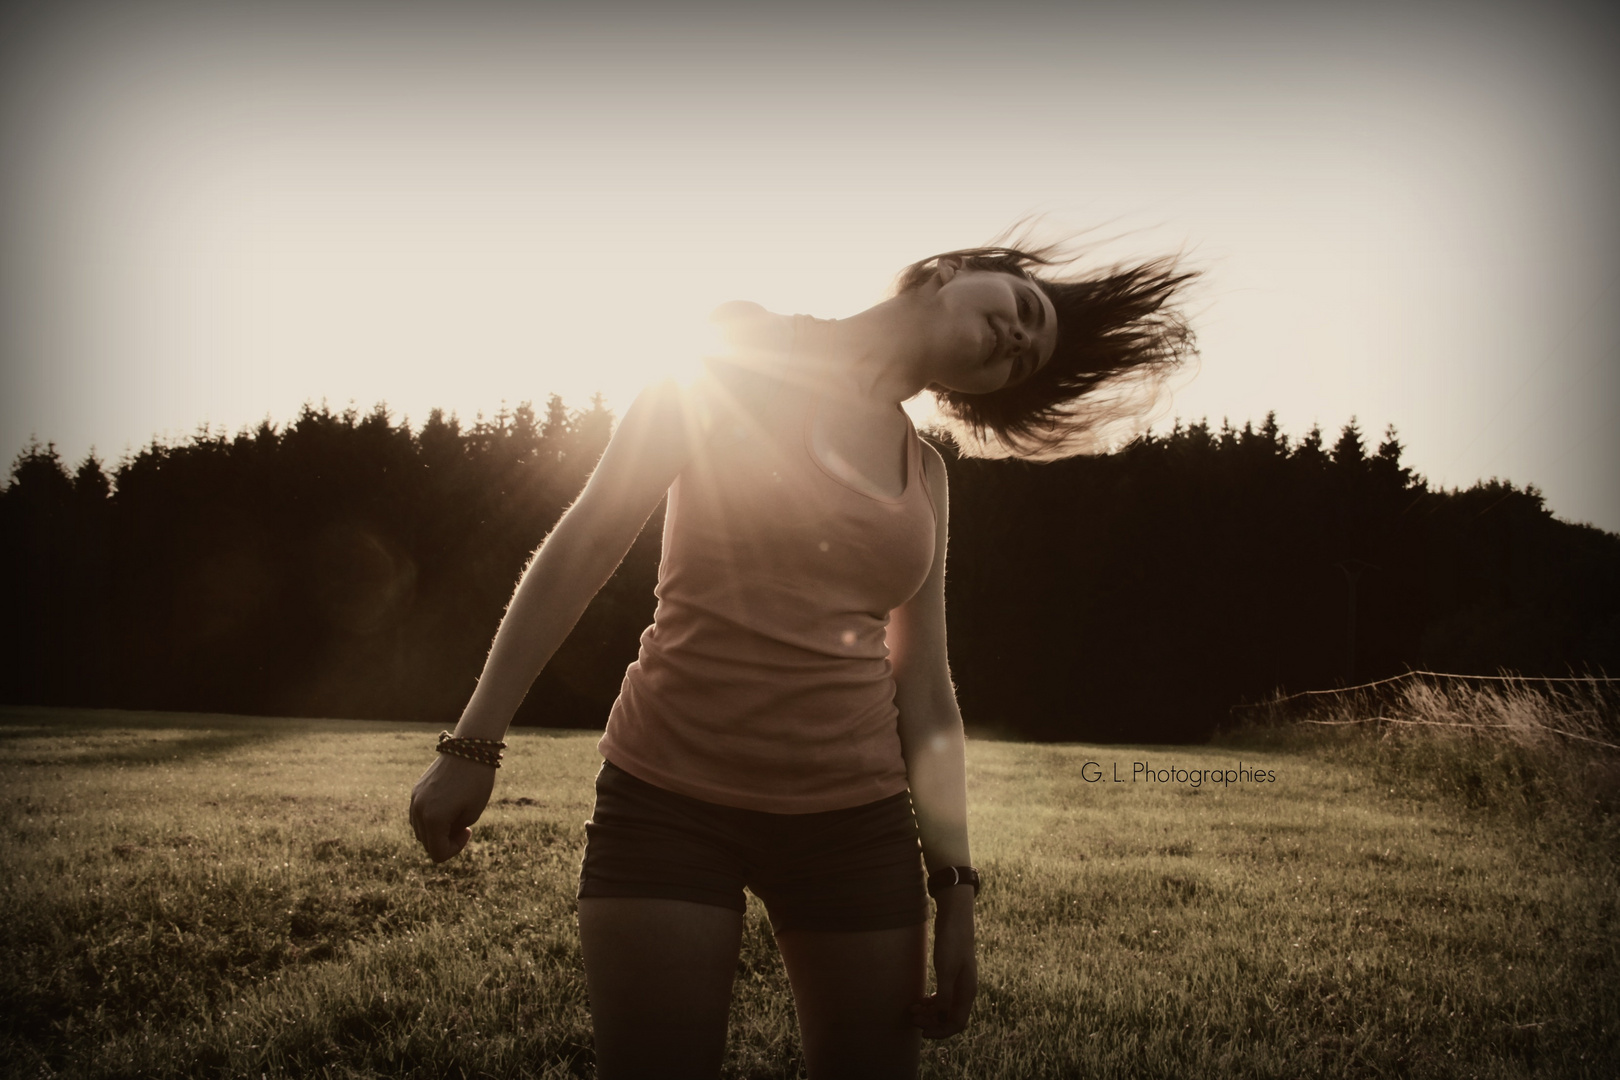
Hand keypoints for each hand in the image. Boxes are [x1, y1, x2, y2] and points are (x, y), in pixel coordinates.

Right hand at [409, 751, 495, 861]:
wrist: (469, 748)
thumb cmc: (476, 782)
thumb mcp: (471, 814)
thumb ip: (452, 832)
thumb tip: (439, 836)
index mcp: (433, 819)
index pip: (438, 853)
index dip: (455, 849)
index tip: (468, 830)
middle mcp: (418, 811)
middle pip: (427, 844)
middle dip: (445, 840)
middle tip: (463, 824)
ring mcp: (415, 799)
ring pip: (420, 831)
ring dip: (436, 831)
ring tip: (455, 815)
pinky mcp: (416, 790)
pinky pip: (418, 815)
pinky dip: (430, 819)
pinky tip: (447, 807)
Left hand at [910, 885, 976, 1037]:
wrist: (955, 919)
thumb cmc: (951, 943)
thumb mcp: (946, 969)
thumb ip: (945, 995)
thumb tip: (941, 1018)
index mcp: (967, 992)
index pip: (957, 1023)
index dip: (940, 1031)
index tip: (922, 1032)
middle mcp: (965, 991)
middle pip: (950, 1018)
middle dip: (932, 1021)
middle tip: (912, 1018)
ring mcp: (959, 983)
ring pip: (945, 1008)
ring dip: (929, 1012)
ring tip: (912, 1009)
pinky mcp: (951, 975)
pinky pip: (943, 997)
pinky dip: (931, 1002)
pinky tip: (920, 1000)